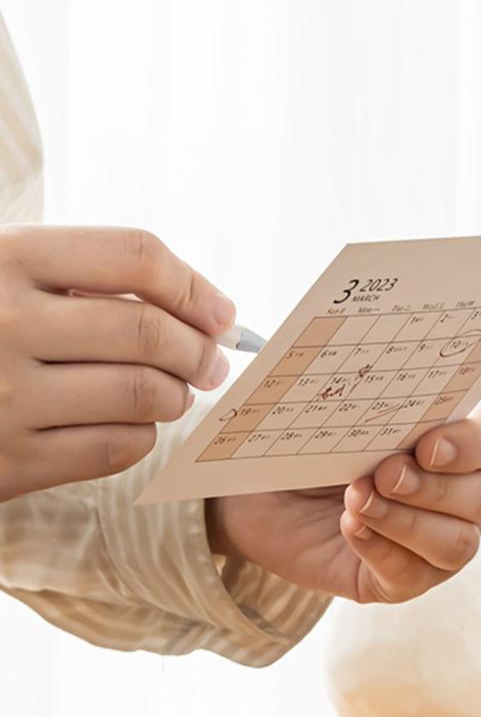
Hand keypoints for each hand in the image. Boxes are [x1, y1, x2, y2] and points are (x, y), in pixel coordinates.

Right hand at [0, 225, 234, 500]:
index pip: (135, 254)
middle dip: (199, 351)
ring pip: (143, 393)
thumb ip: (90, 279)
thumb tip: (211, 313)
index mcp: (6, 257)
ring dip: (176, 397)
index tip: (222, 315)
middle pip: (148, 331)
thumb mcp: (7, 276)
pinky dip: (143, 436)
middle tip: (212, 364)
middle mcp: (3, 320)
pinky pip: (118, 447)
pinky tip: (131, 426)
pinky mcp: (9, 461)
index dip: (195, 285)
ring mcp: (3, 395)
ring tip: (172, 394)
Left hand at [207, 396, 480, 602]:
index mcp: (464, 431)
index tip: (427, 445)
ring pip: (459, 543)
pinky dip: (383, 551)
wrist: (266, 487)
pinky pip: (415, 575)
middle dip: (434, 487)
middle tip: (384, 474)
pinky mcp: (408, 577)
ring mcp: (444, 536)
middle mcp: (468, 487)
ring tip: (358, 502)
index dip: (468, 443)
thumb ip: (359, 392)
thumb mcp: (339, 404)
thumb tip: (356, 370)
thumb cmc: (317, 434)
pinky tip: (351, 528)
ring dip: (408, 523)